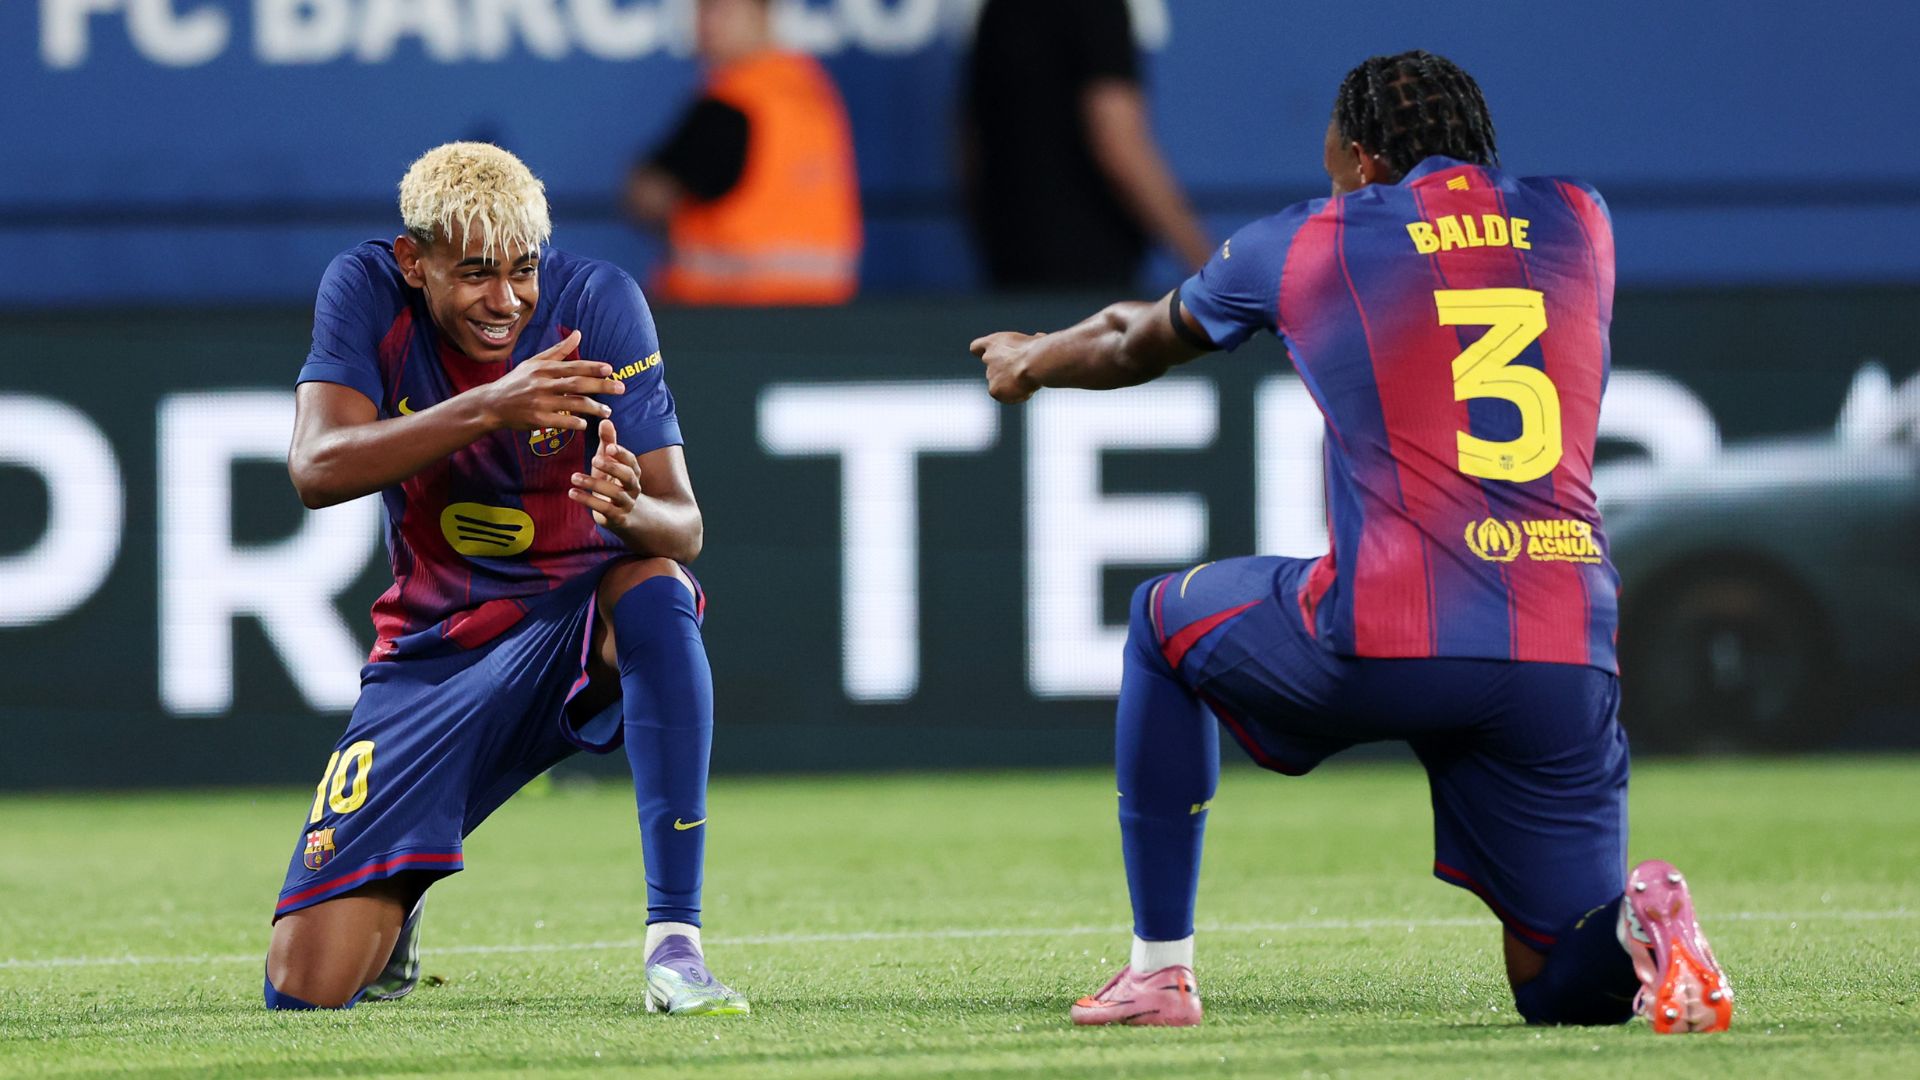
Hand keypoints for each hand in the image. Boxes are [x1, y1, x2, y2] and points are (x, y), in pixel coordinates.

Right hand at [475, 331, 625, 431]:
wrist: (492, 404)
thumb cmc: (516, 381)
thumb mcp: (534, 362)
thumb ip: (559, 350)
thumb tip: (578, 334)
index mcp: (544, 369)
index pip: (573, 366)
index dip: (592, 368)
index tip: (610, 369)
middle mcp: (542, 384)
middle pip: (577, 384)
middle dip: (601, 386)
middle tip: (621, 388)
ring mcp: (539, 402)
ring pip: (572, 404)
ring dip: (593, 408)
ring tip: (608, 411)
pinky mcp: (536, 420)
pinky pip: (560, 422)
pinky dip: (574, 422)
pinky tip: (585, 424)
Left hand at [569, 418, 643, 529]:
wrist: (629, 517)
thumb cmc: (615, 484)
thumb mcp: (610, 464)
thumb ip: (608, 443)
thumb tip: (605, 420)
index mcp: (633, 472)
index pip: (631, 461)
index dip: (621, 454)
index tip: (609, 447)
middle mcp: (633, 487)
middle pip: (628, 476)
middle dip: (612, 467)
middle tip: (594, 459)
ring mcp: (626, 503)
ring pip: (615, 494)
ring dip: (594, 484)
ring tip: (574, 477)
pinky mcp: (617, 518)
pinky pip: (605, 509)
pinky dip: (588, 500)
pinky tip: (572, 492)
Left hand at [970, 331, 1044, 402]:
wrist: (1035, 363)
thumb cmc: (1038, 349)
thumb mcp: (1035, 339)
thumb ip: (1031, 341)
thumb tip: (1038, 337)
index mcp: (995, 342)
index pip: (976, 347)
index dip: (982, 352)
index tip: (990, 355)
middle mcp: (988, 358)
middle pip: (992, 368)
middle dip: (1004, 371)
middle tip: (1021, 372)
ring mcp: (990, 375)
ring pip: (998, 382)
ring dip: (1009, 383)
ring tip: (1026, 380)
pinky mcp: (993, 390)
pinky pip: (1003, 395)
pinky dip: (1013, 395)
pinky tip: (1025, 389)